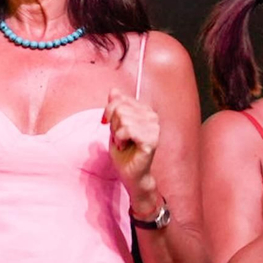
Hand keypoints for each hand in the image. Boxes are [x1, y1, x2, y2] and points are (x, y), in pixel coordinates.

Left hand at [103, 89, 160, 207]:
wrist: (129, 173)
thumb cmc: (123, 150)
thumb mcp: (114, 125)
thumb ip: (115, 107)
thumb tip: (114, 90)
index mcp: (145, 110)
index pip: (119, 99)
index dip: (108, 112)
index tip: (109, 124)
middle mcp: (152, 116)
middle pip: (119, 108)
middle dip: (113, 125)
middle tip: (120, 137)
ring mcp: (154, 128)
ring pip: (122, 119)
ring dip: (117, 134)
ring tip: (124, 143)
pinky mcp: (152, 140)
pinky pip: (127, 130)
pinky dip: (120, 139)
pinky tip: (125, 146)